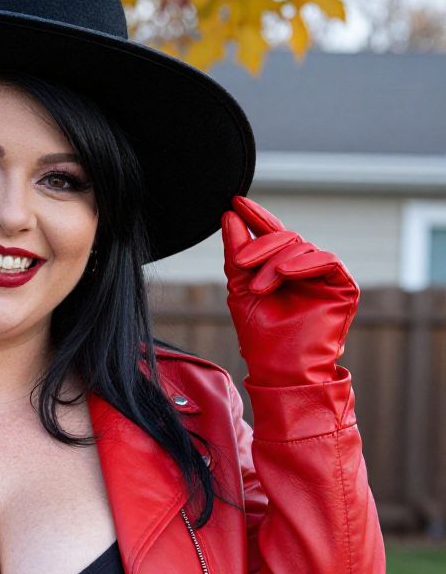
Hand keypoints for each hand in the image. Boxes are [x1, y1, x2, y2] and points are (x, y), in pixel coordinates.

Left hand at [221, 195, 359, 387]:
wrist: (280, 370)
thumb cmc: (260, 337)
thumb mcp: (240, 289)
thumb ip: (237, 253)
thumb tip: (229, 216)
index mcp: (281, 269)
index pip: (272, 235)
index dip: (255, 216)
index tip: (234, 202)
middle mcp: (305, 270)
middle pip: (285, 238)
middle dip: (260, 246)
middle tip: (240, 264)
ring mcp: (325, 277)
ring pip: (302, 248)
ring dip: (276, 262)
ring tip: (258, 287)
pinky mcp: (343, 287)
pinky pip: (326, 261)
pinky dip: (302, 263)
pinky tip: (284, 273)